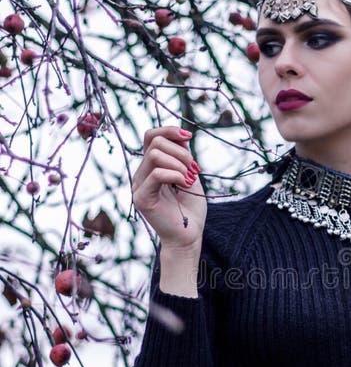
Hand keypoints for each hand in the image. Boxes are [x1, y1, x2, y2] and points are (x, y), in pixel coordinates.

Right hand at [132, 126, 206, 253]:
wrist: (189, 235)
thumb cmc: (190, 208)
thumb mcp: (189, 173)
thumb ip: (182, 154)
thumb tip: (181, 134)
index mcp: (150, 167)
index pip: (151, 136)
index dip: (169, 130)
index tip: (189, 137)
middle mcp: (141, 174)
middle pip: (155, 143)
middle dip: (181, 151)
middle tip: (195, 169)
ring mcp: (138, 186)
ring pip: (154, 155)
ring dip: (179, 163)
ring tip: (191, 179)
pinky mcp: (141, 198)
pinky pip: (157, 174)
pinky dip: (176, 175)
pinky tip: (186, 184)